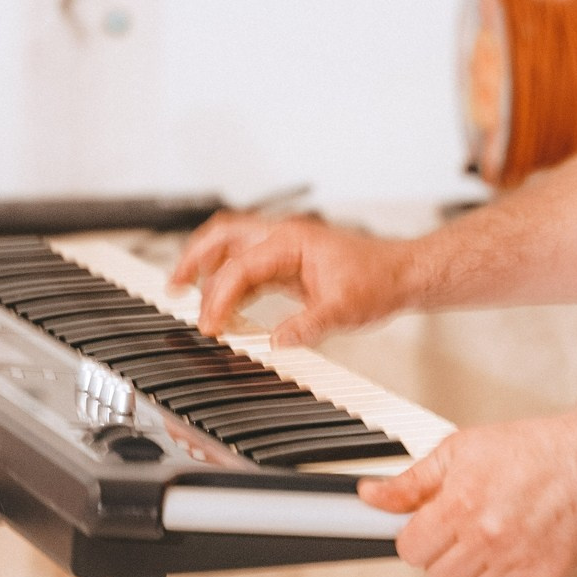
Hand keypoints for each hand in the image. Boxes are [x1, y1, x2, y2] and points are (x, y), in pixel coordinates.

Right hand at [173, 212, 418, 343]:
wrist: (403, 274)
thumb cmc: (380, 281)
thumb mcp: (344, 310)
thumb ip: (307, 326)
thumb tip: (275, 342)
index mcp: (292, 241)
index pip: (241, 266)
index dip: (220, 297)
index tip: (210, 325)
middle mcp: (284, 237)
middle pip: (223, 235)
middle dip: (194, 259)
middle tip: (173, 286)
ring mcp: (285, 247)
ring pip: (232, 245)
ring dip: (207, 265)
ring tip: (184, 290)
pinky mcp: (288, 261)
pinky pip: (248, 264)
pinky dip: (229, 279)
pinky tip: (224, 304)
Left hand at [357, 415, 576, 576]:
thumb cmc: (530, 450)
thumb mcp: (461, 450)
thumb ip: (412, 481)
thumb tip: (370, 496)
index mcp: (461, 506)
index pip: (409, 550)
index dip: (418, 536)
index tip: (433, 526)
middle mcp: (487, 539)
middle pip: (437, 575)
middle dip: (446, 553)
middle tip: (469, 528)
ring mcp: (518, 563)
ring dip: (477, 570)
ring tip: (498, 536)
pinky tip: (517, 555)